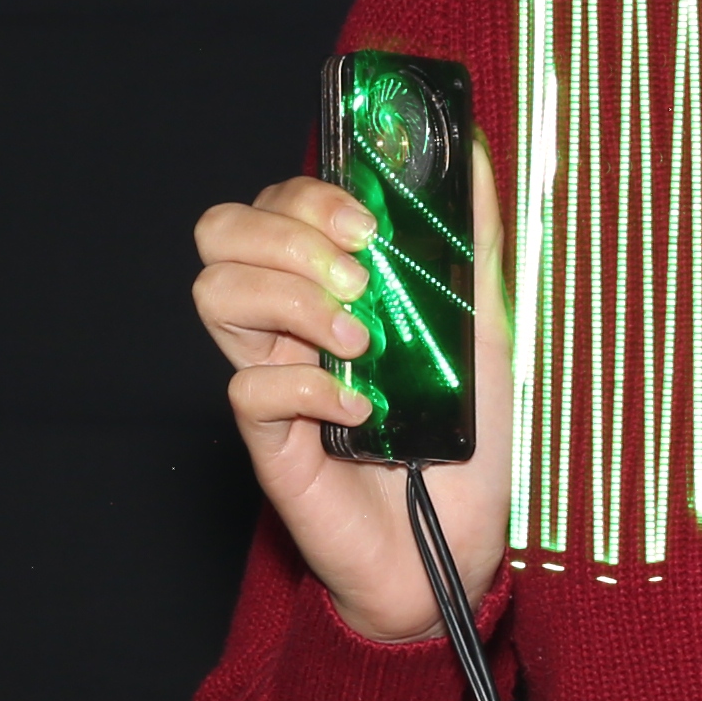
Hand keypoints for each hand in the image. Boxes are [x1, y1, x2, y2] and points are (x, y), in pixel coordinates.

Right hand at [191, 145, 511, 645]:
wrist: (454, 547)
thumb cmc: (463, 441)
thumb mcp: (485, 330)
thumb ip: (474, 245)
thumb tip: (476, 154)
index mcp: (326, 283)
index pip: (276, 203)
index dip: (309, 195)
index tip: (370, 223)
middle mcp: (286, 322)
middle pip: (222, 233)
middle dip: (287, 235)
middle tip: (357, 274)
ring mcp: (271, 377)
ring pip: (216, 295)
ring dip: (291, 300)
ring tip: (359, 341)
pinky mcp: (269, 440)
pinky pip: (250, 387)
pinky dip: (309, 386)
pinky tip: (361, 408)